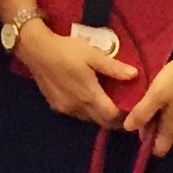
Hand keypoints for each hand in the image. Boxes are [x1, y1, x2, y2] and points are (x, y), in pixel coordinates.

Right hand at [11, 16, 133, 126]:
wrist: (36, 50)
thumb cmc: (67, 50)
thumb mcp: (93, 55)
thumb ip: (113, 67)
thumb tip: (135, 75)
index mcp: (90, 95)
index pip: (112, 116)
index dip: (124, 115)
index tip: (132, 109)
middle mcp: (78, 107)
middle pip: (101, 122)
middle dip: (113, 119)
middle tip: (123, 110)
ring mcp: (66, 108)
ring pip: (88, 119)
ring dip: (98, 115)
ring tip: (106, 103)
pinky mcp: (56, 106)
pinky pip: (76, 114)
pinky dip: (85, 110)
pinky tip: (86, 98)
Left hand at [121, 56, 172, 154]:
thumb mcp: (154, 96)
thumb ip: (141, 114)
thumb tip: (128, 129)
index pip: (160, 149)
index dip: (147, 143)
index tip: (139, 127)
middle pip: (164, 136)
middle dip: (152, 127)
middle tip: (142, 108)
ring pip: (171, 124)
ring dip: (160, 117)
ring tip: (152, 99)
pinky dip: (169, 109)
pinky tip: (165, 95)